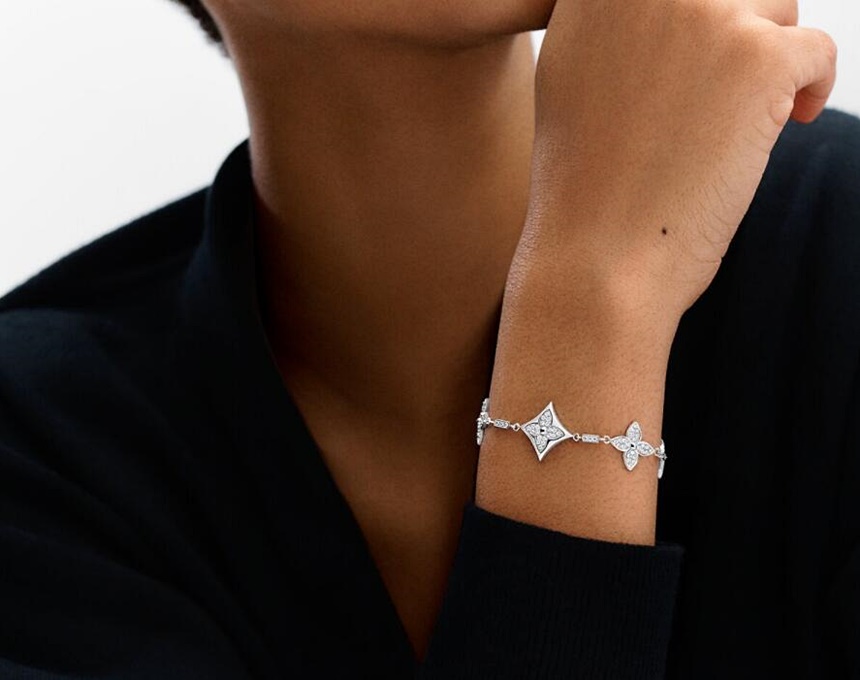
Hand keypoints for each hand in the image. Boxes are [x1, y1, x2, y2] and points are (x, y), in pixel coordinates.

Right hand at [517, 0, 836, 318]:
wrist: (594, 258)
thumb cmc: (584, 189)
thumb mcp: (573, 85)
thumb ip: (614, 31)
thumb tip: (681, 11)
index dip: (695, 28)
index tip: (693, 77)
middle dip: (735, 36)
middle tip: (721, 97)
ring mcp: (703, 16)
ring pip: (776, 11)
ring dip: (768, 62)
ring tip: (741, 121)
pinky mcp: (757, 59)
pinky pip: (818, 48)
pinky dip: (812, 87)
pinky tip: (790, 122)